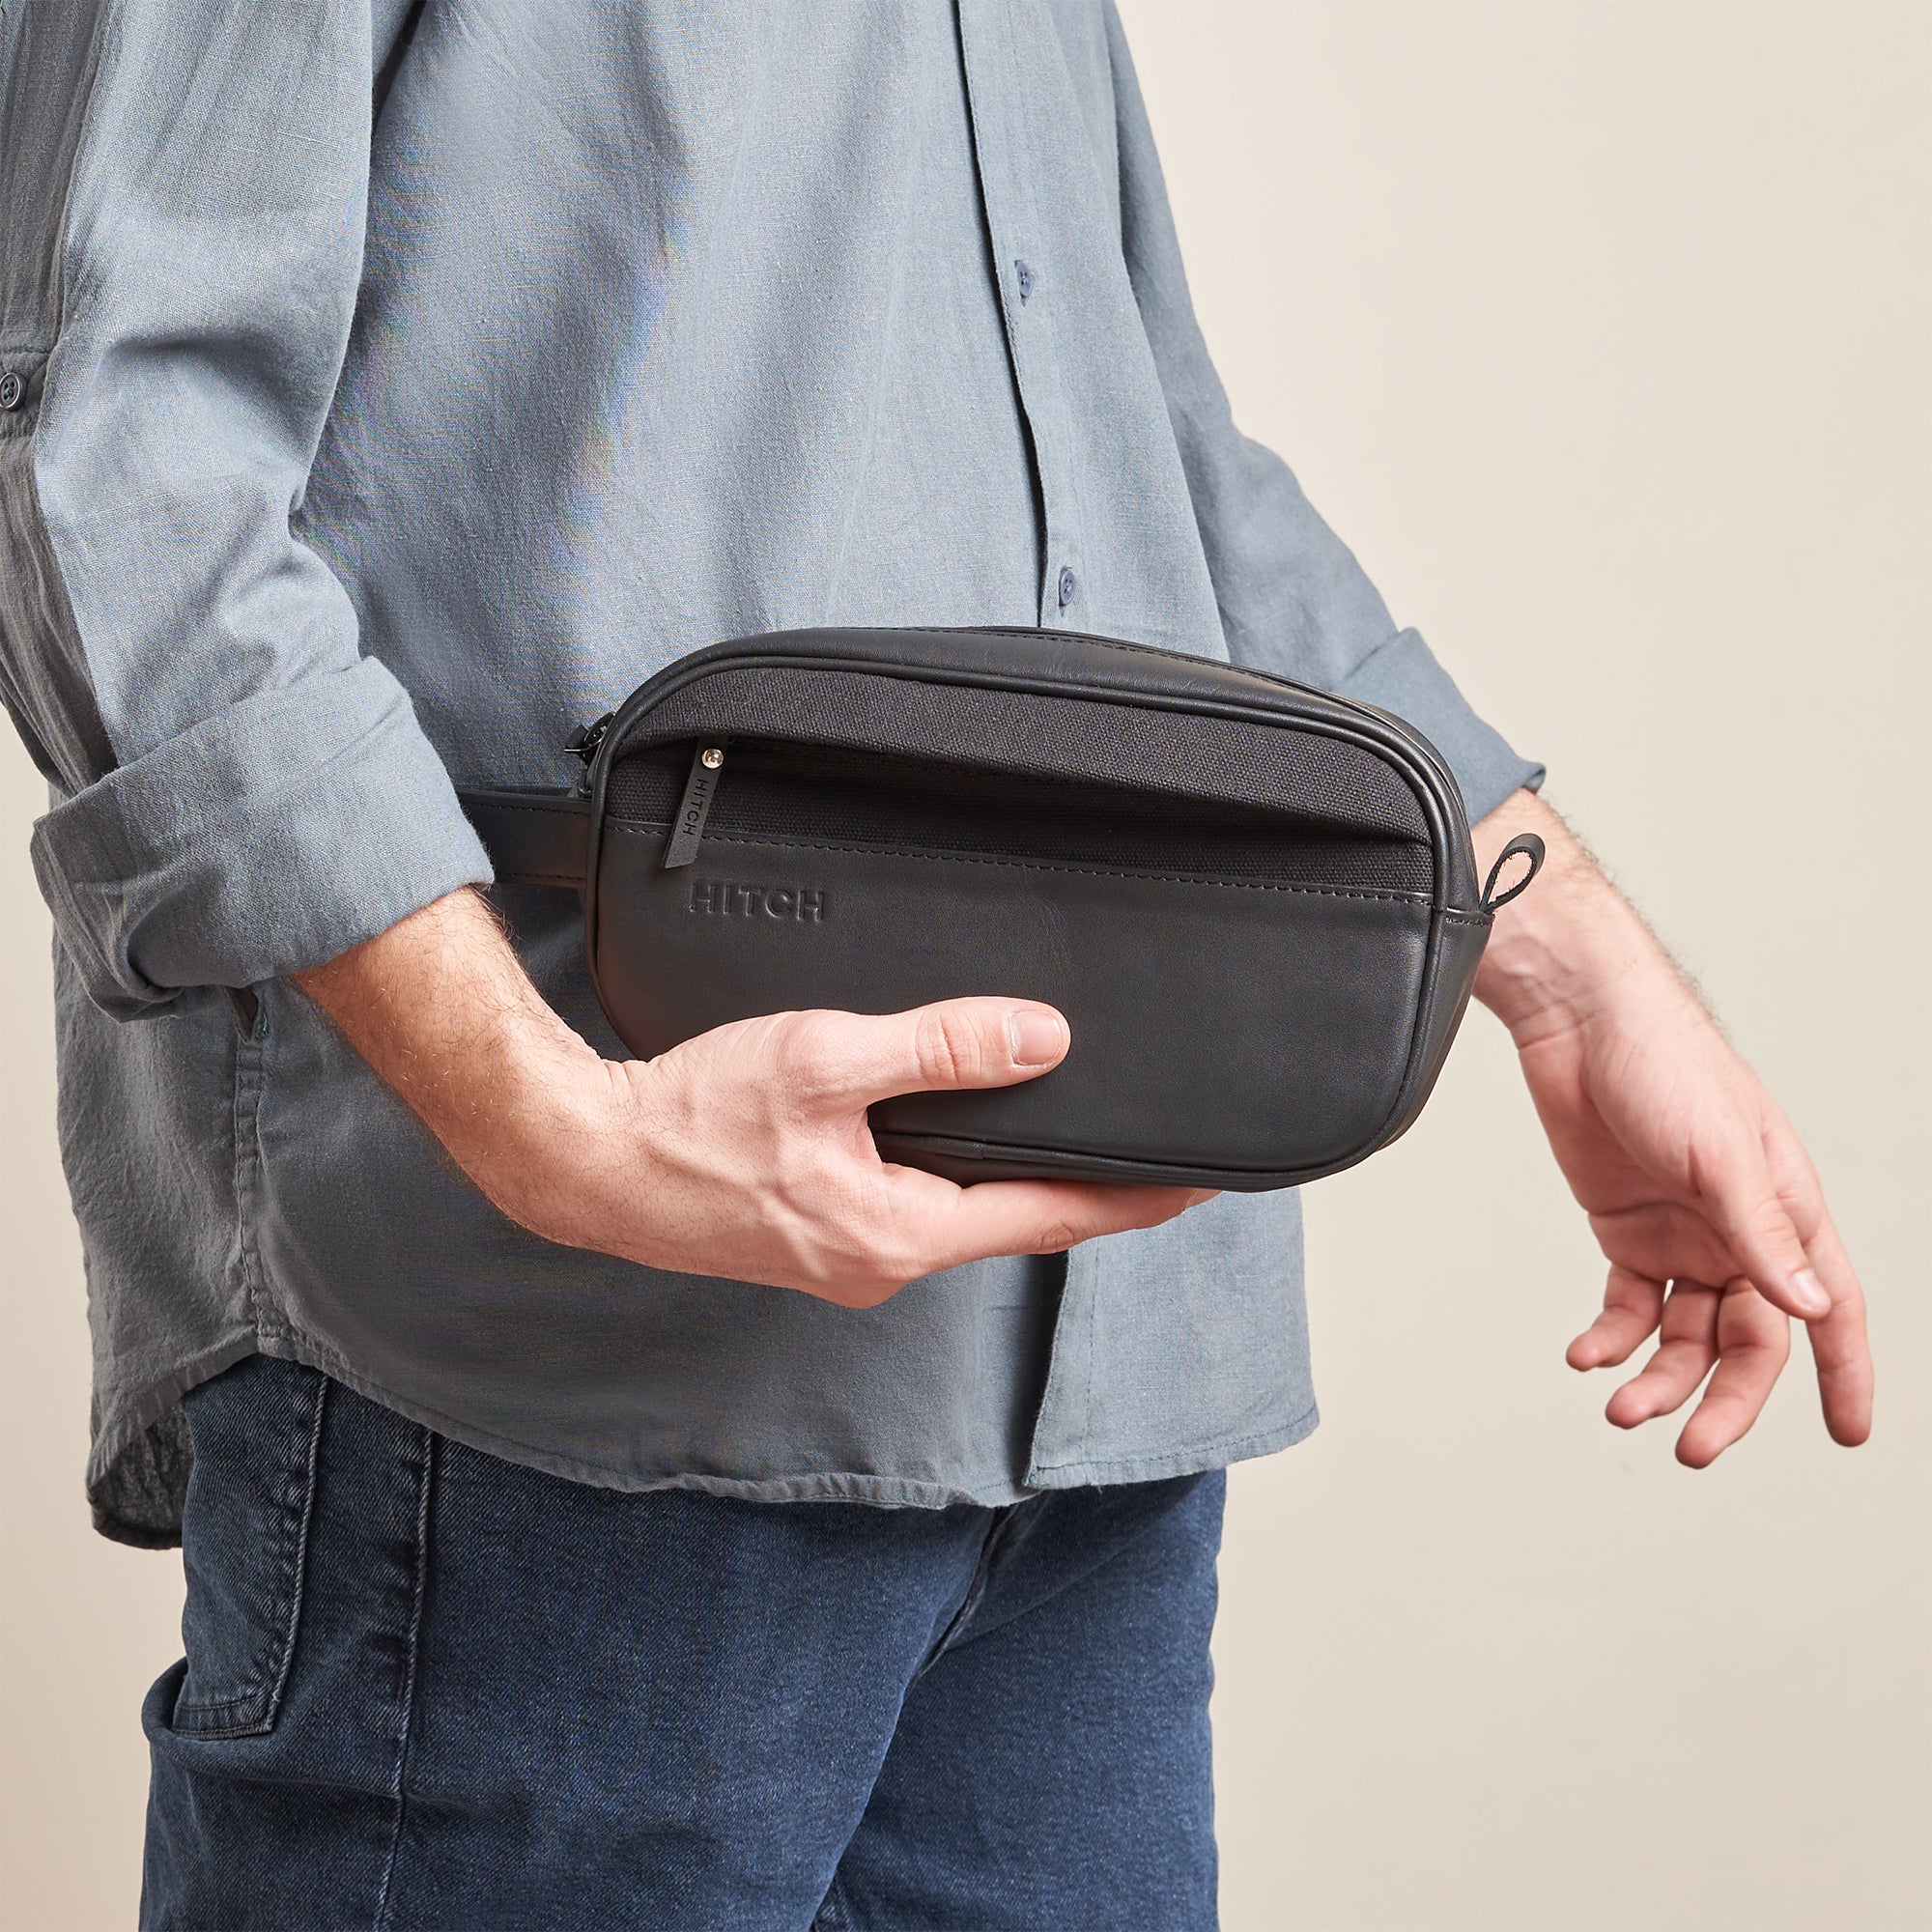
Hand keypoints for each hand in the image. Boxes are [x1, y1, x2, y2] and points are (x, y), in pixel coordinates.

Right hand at [295, 889, 1207, 1304]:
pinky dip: (960, 1181)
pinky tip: (965, 1146)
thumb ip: (942, 1049)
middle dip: (1091, 1193)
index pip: (1055, 1216)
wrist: (588, 1160)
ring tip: (1077, 1143)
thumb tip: (1043, 1040)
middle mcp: (885, 1262)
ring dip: (1023, 1187)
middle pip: (1017, 1224)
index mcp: (902, 1229)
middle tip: (1158, 1156)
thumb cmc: (693, 1119)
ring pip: (965, 1218)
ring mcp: (850, 1260)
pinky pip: (916, 1211)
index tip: (1202, 1182)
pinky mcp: (818, 1241)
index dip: (1137, 1196)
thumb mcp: (828, 1061)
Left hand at [1472, 792, 1871, 1463]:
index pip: (1829, 1308)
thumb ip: (1760, 1234)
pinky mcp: (1623, 1227)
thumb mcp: (1720, 1153)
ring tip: (1619, 1405)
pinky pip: (1628, 1305)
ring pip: (1683, 1332)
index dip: (1843, 1373)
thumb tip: (1809, 1307)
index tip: (1845, 1436)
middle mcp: (1738, 1230)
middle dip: (1724, 1398)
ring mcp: (1680, 1232)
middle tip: (1692, 1450)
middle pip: (1748, 1339)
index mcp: (1785, 1210)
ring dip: (1658, 1376)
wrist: (1579, 1020)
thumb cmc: (1664, 1062)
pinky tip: (1585, 1355)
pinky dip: (1610, 1337)